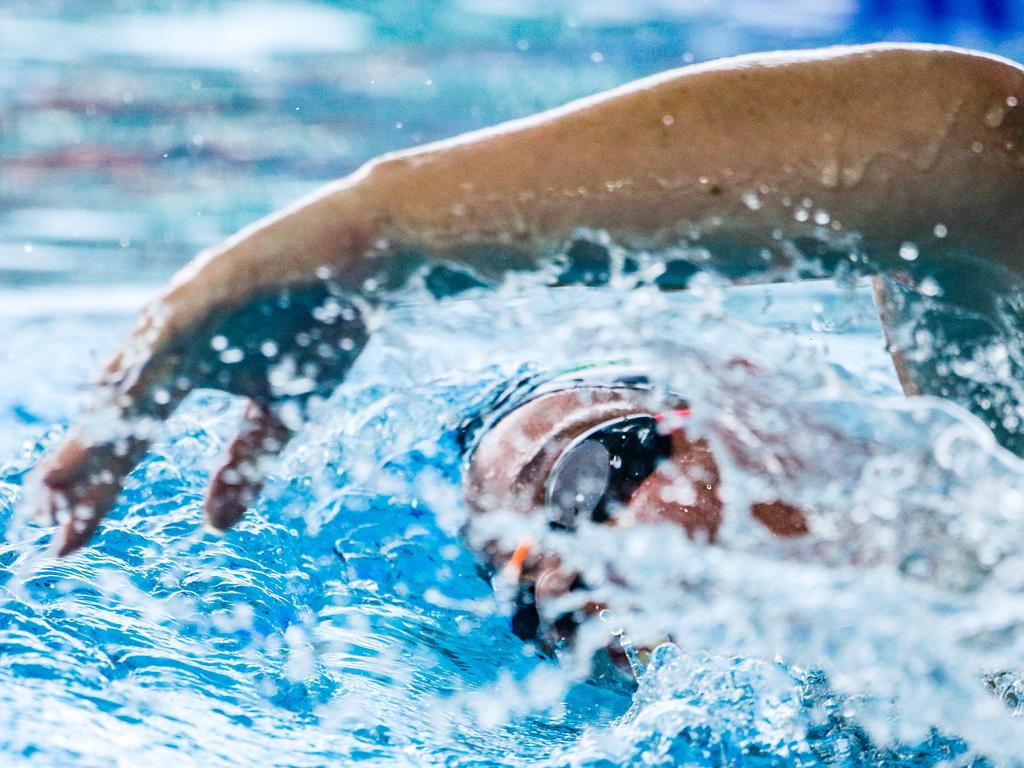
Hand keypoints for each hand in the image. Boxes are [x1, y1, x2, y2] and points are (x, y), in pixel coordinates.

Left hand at [30, 278, 366, 554]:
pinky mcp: (216, 278)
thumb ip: (246, 463)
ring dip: (96, 425)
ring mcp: (190, 308)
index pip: (131, 439)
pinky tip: (115, 393)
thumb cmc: (326, 323)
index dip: (99, 490)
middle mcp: (173, 343)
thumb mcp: (284, 411)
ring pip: (131, 373)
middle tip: (41, 518)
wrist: (370, 254)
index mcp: (186, 373)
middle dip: (81, 467)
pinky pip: (175, 322)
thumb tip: (214, 527)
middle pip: (117, 413)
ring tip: (58, 478)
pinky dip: (146, 359)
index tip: (67, 543)